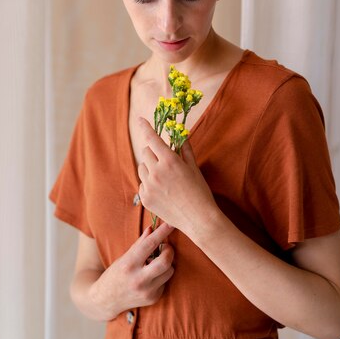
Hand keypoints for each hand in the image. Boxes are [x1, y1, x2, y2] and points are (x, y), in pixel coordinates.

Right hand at [93, 221, 174, 318]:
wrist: (106, 300)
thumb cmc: (115, 274)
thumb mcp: (124, 257)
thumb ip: (140, 243)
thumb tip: (152, 228)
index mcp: (129, 264)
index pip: (150, 244)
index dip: (162, 232)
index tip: (171, 223)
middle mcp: (138, 279)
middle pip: (165, 261)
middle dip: (169, 251)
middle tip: (165, 247)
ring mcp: (147, 291)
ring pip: (169, 271)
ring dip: (167, 263)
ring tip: (155, 262)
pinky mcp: (153, 298)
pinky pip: (165, 281)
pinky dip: (161, 275)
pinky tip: (151, 276)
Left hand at [136, 117, 217, 237]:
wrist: (198, 218)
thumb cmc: (200, 191)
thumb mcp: (193, 167)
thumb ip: (184, 149)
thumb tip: (180, 135)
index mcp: (169, 161)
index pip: (152, 138)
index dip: (145, 127)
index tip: (140, 120)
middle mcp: (156, 171)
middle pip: (145, 152)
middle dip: (153, 152)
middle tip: (164, 160)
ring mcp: (149, 186)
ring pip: (142, 168)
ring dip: (149, 168)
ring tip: (164, 178)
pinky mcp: (145, 198)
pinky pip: (142, 184)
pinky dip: (149, 184)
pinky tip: (163, 191)